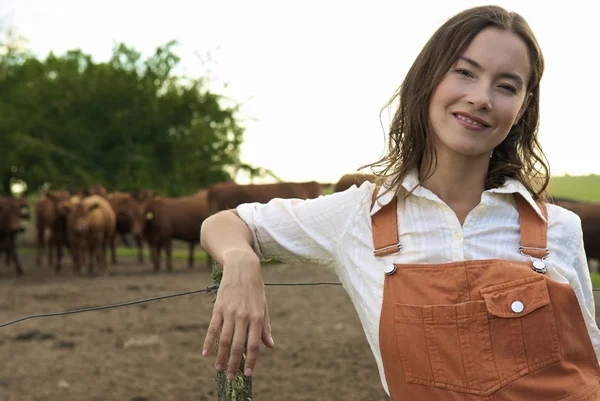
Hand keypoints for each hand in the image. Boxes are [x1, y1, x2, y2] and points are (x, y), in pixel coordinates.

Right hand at [202, 249, 273, 379]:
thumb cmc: (255, 289)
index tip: (248, 374)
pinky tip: (206, 353)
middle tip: (231, 378)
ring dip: (221, 357)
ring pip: (224, 340)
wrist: (242, 267)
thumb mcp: (264, 306)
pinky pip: (213, 328)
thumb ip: (265, 327)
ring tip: (219, 369)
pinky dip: (208, 342)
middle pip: (237, 346)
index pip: (253, 345)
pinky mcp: (218, 307)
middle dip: (234, 364)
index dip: (251, 361)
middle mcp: (243, 316)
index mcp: (256, 318)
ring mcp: (230, 312)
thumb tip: (269, 345)